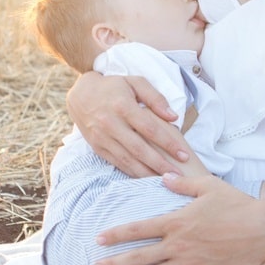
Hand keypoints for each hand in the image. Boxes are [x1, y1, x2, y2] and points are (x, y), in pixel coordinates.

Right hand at [67, 72, 187, 177]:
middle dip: (160, 164)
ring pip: (127, 160)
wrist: (81, 94)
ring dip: (147, 173)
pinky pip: (117, 163)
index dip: (168, 143)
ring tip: (166, 181)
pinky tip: (146, 178)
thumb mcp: (135, 82)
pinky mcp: (97, 147)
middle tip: (178, 175)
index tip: (183, 155)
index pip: (150, 128)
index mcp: (122, 106)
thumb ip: (155, 98)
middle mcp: (110, 123)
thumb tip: (173, 117)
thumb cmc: (113, 87)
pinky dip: (132, 172)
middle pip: (140, 149)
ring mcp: (102, 137)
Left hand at [93, 174, 264, 264]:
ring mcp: (190, 263)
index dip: (117, 235)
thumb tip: (164, 178)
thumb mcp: (208, 186)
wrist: (264, 230)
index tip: (99, 240)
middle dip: (115, 263)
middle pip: (140, 256)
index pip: (139, 229)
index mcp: (177, 221)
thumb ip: (183, 183)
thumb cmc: (237, 205)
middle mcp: (179, 244)